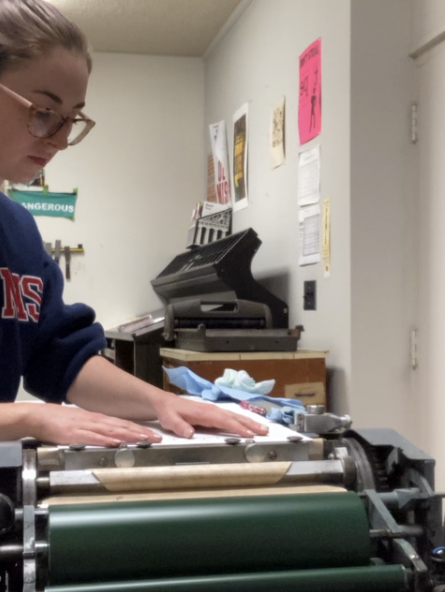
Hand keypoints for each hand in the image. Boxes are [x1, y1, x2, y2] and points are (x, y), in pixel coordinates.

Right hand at [28, 403, 161, 445]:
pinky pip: (92, 437)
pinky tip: (115, 442)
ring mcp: (85, 427)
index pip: (122, 424)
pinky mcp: (74, 434)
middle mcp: (94, 421)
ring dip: (128, 435)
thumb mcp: (81, 424)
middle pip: (121, 427)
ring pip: (111, 431)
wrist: (37, 417)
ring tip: (143, 439)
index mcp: (97, 419)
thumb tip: (111, 438)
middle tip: (156, 438)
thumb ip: (96, 430)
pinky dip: (105, 440)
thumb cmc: (57, 421)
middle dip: (140, 433)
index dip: (139, 429)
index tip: (153, 435)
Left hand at [151, 393, 268, 438]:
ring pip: (234, 417)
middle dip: (250, 424)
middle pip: (234, 417)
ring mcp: (213, 412)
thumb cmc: (168, 411)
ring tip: (263, 429)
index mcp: (204, 413)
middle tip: (265, 431)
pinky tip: (248, 426)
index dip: (237, 428)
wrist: (164, 403)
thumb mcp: (169, 419)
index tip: (249, 434)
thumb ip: (178, 426)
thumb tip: (189, 433)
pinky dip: (241, 421)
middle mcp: (212, 411)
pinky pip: (230, 418)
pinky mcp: (212, 415)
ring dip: (249, 422)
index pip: (224, 421)